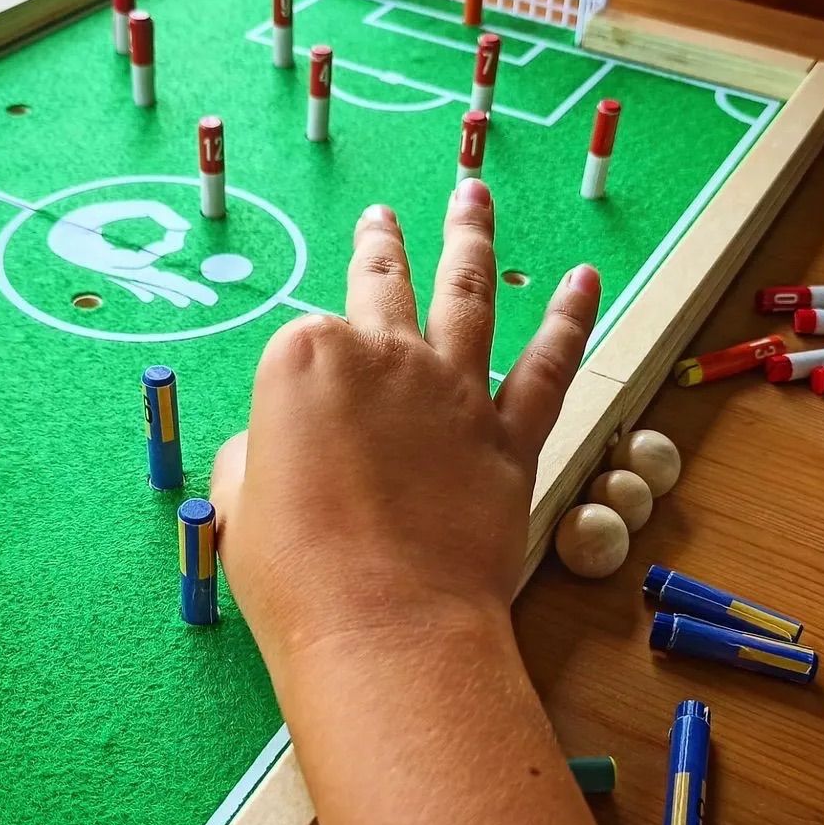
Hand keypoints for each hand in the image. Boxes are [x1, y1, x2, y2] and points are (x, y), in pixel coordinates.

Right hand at [211, 176, 600, 664]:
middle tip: (383, 216)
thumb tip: (280, 445)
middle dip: (381, 246)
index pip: (306, 346)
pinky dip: (568, 320)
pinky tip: (583, 280)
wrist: (385, 629)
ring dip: (470, 237)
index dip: (301, 385)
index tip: (301, 427)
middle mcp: (384, 356)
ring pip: (467, 293)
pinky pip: (547, 366)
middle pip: (383, 285)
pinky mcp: (511, 434)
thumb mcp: (240, 504)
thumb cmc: (293, 574)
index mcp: (306, 360)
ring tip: (473, 195)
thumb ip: (258, 452)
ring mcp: (454, 390)